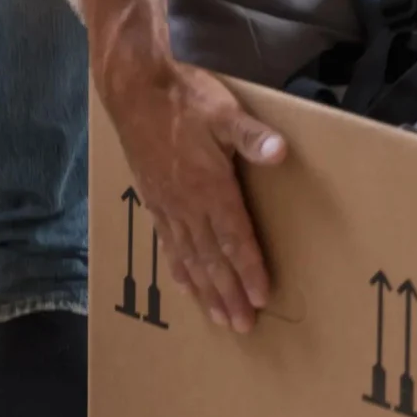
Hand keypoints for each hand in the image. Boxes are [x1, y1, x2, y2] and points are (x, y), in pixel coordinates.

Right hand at [98, 49, 285, 332]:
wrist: (136, 90)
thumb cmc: (185, 100)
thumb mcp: (225, 112)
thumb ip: (252, 136)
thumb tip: (280, 152)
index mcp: (209, 187)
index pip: (233, 238)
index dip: (248, 269)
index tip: (261, 298)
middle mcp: (187, 205)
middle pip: (211, 259)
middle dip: (229, 293)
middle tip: (243, 326)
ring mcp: (168, 205)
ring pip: (189, 258)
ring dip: (205, 290)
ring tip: (219, 317)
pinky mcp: (154, 199)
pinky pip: (168, 244)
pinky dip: (179, 269)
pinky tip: (183, 284)